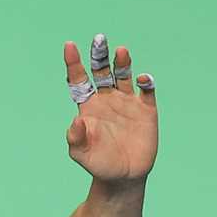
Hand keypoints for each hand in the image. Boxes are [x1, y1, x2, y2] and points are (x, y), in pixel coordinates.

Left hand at [63, 34, 157, 186]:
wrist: (123, 177)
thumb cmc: (98, 164)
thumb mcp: (81, 154)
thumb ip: (75, 138)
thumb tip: (76, 121)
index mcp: (88, 107)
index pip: (79, 80)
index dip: (74, 63)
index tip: (69, 46)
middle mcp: (107, 100)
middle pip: (102, 72)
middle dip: (99, 56)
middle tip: (99, 39)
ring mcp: (127, 103)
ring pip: (124, 76)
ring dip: (122, 63)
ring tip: (121, 51)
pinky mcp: (146, 110)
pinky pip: (147, 91)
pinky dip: (146, 82)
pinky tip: (142, 79)